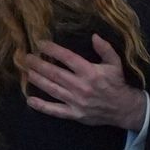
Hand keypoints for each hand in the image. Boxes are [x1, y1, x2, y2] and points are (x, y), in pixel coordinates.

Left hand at [25, 34, 146, 130]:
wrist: (123, 108)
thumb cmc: (116, 83)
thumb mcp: (115, 63)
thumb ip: (105, 48)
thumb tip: (94, 36)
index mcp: (90, 72)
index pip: (67, 58)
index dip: (52, 50)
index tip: (40, 44)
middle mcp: (81, 86)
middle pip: (55, 73)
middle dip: (39, 64)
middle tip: (27, 58)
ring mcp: (76, 101)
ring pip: (52, 89)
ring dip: (38, 80)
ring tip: (27, 72)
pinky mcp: (74, 114)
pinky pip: (55, 110)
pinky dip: (42, 106)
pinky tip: (30, 100)